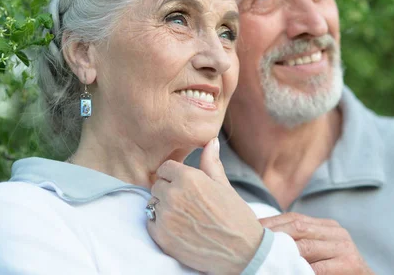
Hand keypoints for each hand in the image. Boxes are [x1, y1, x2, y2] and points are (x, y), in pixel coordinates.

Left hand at [147, 138, 263, 274]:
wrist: (242, 252)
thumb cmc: (235, 217)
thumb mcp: (224, 186)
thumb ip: (211, 162)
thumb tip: (210, 141)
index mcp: (189, 178)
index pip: (166, 168)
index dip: (175, 175)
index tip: (184, 184)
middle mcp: (173, 195)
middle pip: (158, 186)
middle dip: (169, 191)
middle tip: (188, 203)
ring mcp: (165, 217)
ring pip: (153, 204)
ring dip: (164, 208)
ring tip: (186, 217)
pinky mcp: (161, 237)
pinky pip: (151, 223)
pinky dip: (161, 225)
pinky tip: (180, 229)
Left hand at [260, 213, 374, 274]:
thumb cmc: (338, 270)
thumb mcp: (322, 251)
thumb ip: (302, 242)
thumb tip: (267, 239)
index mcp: (328, 226)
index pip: (294, 218)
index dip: (272, 222)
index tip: (251, 228)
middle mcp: (337, 232)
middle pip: (298, 227)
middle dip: (273, 234)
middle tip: (252, 240)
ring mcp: (344, 247)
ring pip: (305, 247)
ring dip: (283, 252)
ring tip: (264, 255)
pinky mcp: (349, 264)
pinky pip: (318, 268)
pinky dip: (300, 270)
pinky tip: (286, 270)